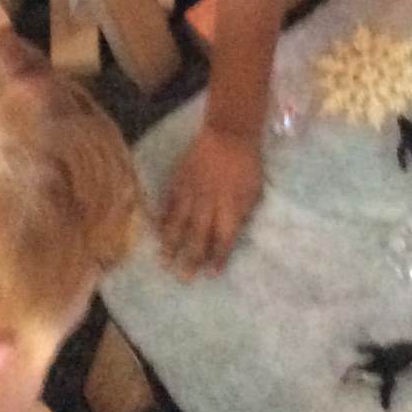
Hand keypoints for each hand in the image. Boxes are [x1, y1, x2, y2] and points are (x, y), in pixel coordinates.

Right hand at [158, 127, 262, 276]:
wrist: (229, 133)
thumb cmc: (247, 164)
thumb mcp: (255, 192)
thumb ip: (243, 213)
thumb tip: (234, 233)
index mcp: (231, 207)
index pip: (224, 239)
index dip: (218, 257)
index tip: (211, 274)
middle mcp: (209, 203)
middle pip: (199, 235)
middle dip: (191, 258)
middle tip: (183, 278)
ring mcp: (192, 192)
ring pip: (179, 222)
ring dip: (171, 243)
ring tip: (163, 261)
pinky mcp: (179, 180)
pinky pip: (169, 202)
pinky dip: (163, 218)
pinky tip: (156, 231)